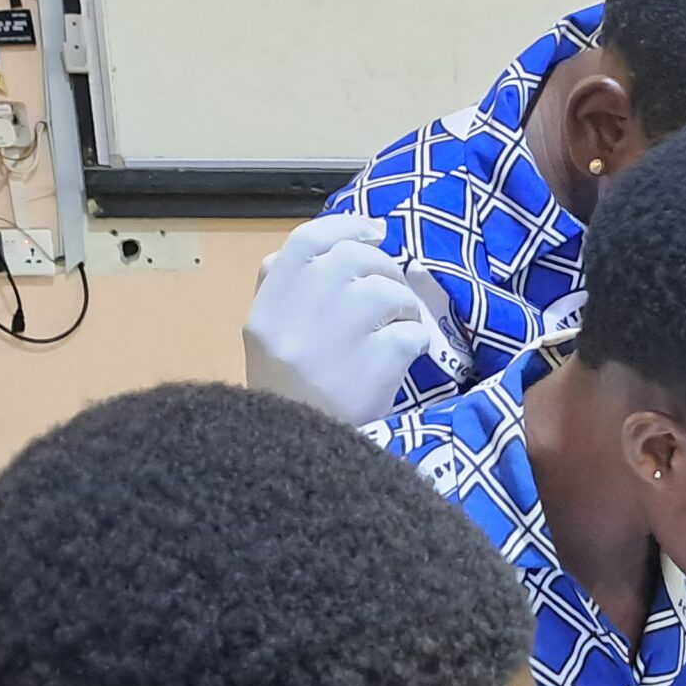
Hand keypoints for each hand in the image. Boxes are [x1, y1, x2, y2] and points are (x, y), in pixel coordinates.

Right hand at [243, 213, 464, 424]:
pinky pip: (410, 333)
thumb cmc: (289, 396)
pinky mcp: (373, 365)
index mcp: (270, 304)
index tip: (375, 231)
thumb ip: (290, 288)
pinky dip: (415, 340)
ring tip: (398, 328)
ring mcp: (336, 337)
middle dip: (384, 270)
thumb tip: (340, 243)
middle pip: (354, 259)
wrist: (295, 458)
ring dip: (403, 306)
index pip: (307, 240)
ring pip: (387, 291)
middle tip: (392, 296)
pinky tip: (405, 355)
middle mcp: (298, 312)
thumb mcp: (270, 338)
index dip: (347, 226)